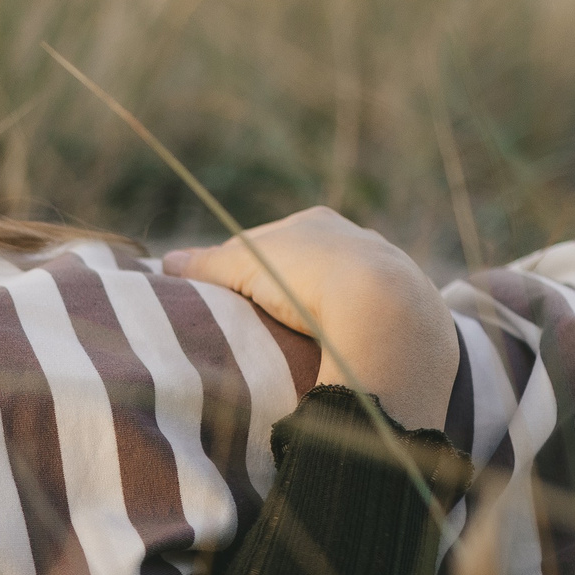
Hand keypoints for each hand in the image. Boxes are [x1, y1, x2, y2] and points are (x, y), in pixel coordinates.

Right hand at [161, 206, 456, 430]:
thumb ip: (207, 265)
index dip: (236, 271)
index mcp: (316, 222)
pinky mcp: (408, 310)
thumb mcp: (246, 267)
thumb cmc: (309, 278)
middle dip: (278, 291)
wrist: (383, 310)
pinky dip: (347, 332)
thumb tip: (166, 263)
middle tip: (252, 326)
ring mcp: (386, 273)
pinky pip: (365, 319)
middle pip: (302, 267)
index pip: (263, 244)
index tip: (219, 301)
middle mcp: (355, 239)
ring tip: (290, 346)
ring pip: (337, 294)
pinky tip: (334, 352)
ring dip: (315, 314)